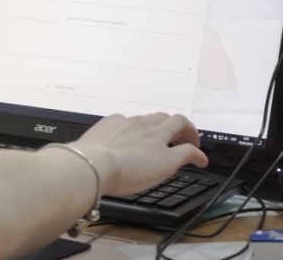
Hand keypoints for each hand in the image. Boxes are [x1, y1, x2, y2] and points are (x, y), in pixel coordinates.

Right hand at [62, 112, 207, 195]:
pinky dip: (198, 154)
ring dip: (187, 132)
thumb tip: (81, 158)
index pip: (135, 121)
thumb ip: (90, 148)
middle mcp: (137, 125)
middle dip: (170, 125)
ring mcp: (155, 138)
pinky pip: (189, 151)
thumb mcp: (85, 148)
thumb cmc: (84, 160)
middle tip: (174, 135)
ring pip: (178, 124)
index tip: (145, 136)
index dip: (144, 129)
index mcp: (116, 122)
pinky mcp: (168, 156)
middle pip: (161, 117)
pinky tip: (201, 161)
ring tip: (190, 142)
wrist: (94, 165)